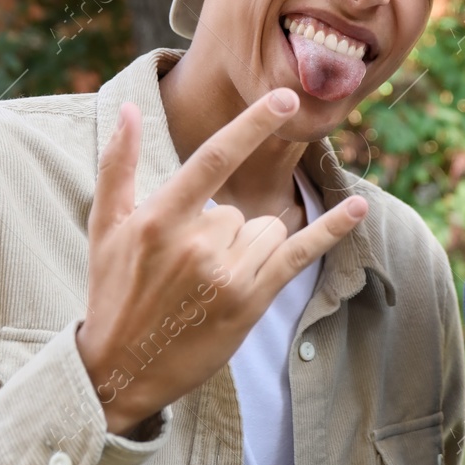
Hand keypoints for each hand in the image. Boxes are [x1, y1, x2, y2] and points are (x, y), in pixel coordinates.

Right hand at [75, 91, 367, 435]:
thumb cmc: (113, 290)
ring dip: (248, 248)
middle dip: (224, 230)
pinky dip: (331, 230)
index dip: (252, 125)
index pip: (214, 159)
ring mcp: (226, 275)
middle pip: (242, 207)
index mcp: (160, 219)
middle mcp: (196, 245)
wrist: (121, 368)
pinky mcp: (251, 301)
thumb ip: (118, 163)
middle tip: (188, 266)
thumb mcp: (106, 226)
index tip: (285, 97)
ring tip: (208, 281)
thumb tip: (127, 107)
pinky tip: (358, 207)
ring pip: (267, 229)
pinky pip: (299, 253)